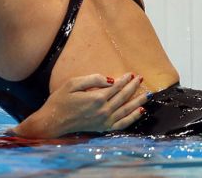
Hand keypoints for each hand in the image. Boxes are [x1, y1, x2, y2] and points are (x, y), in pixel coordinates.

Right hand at [9, 73, 148, 137]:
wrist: (54, 121)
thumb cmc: (60, 100)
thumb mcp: (73, 84)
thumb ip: (92, 79)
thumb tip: (110, 79)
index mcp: (97, 98)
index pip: (116, 87)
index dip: (125, 80)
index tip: (131, 74)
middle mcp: (104, 110)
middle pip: (123, 97)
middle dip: (133, 87)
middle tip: (141, 79)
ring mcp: (105, 121)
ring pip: (126, 110)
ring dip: (137, 101)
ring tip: (147, 94)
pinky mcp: (103, 128)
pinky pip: (123, 123)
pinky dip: (133, 117)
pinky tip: (140, 112)